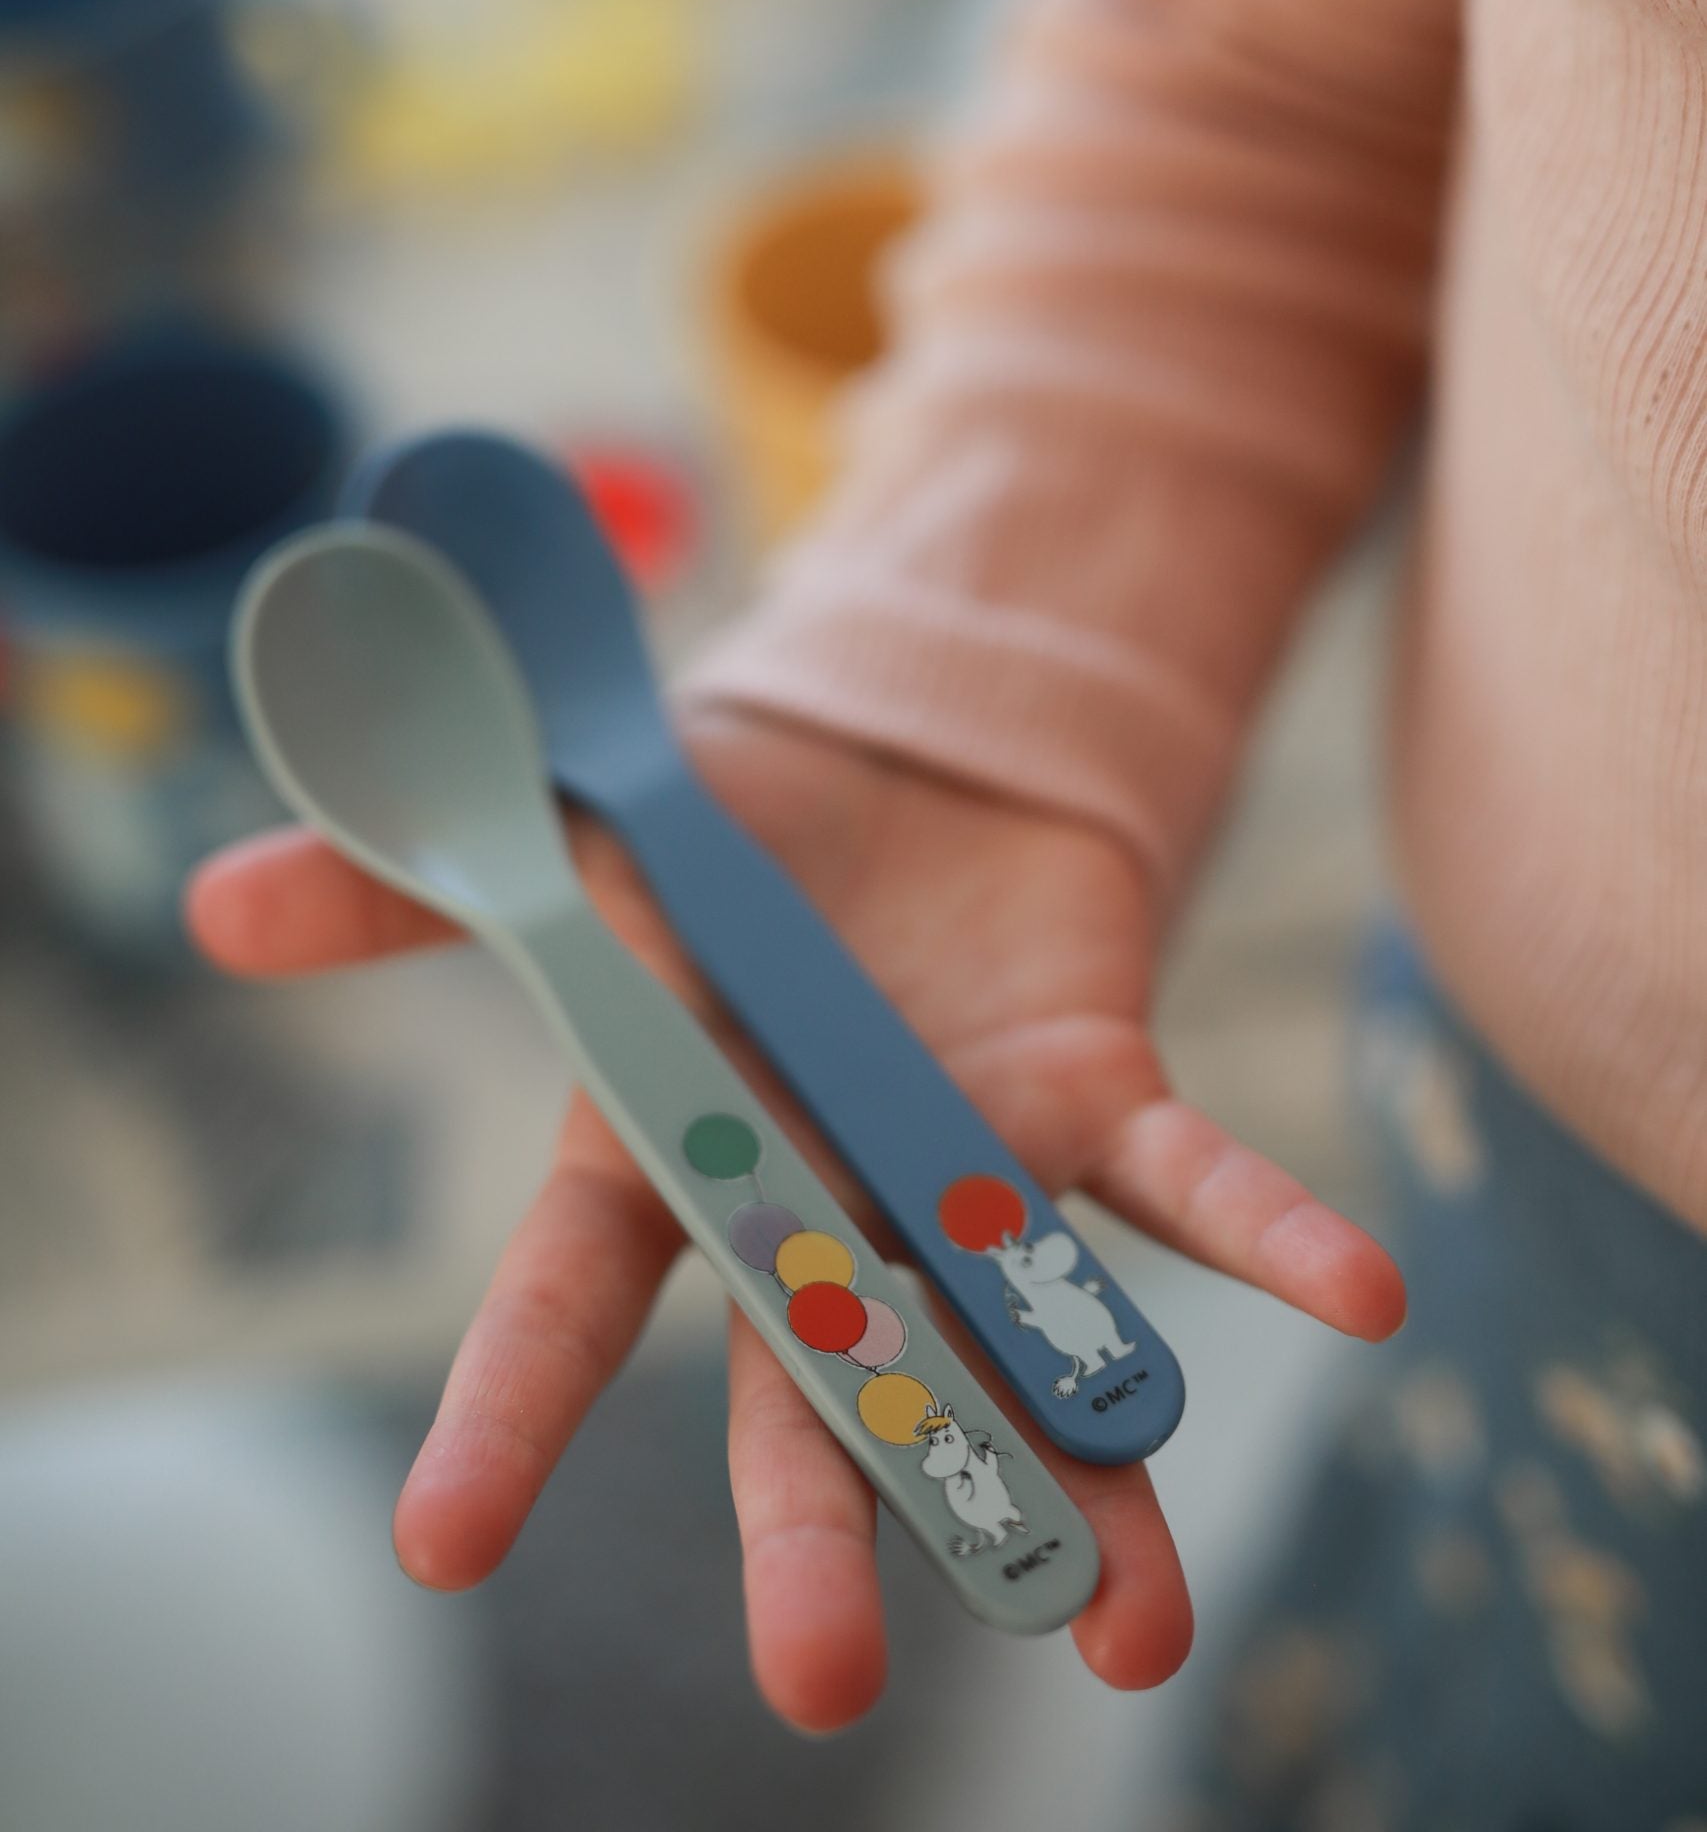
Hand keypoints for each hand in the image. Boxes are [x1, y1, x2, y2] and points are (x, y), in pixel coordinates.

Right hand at [187, 708, 1403, 1731]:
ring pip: (1013, 1339)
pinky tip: (1361, 1298)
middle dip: (828, 1516)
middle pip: (811, 1376)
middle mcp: (814, 1194)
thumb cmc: (709, 819)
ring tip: (1136, 1626)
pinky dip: (1268, 1236)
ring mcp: (955, 1161)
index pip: (567, 1297)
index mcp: (666, 1146)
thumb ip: (409, 884)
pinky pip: (1185, 1181)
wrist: (891, 756)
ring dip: (1083, 1473)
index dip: (507, 1411)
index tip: (436, 1547)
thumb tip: (213, 903)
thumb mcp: (560, 833)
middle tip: (829, 1681)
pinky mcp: (1084, 1094)